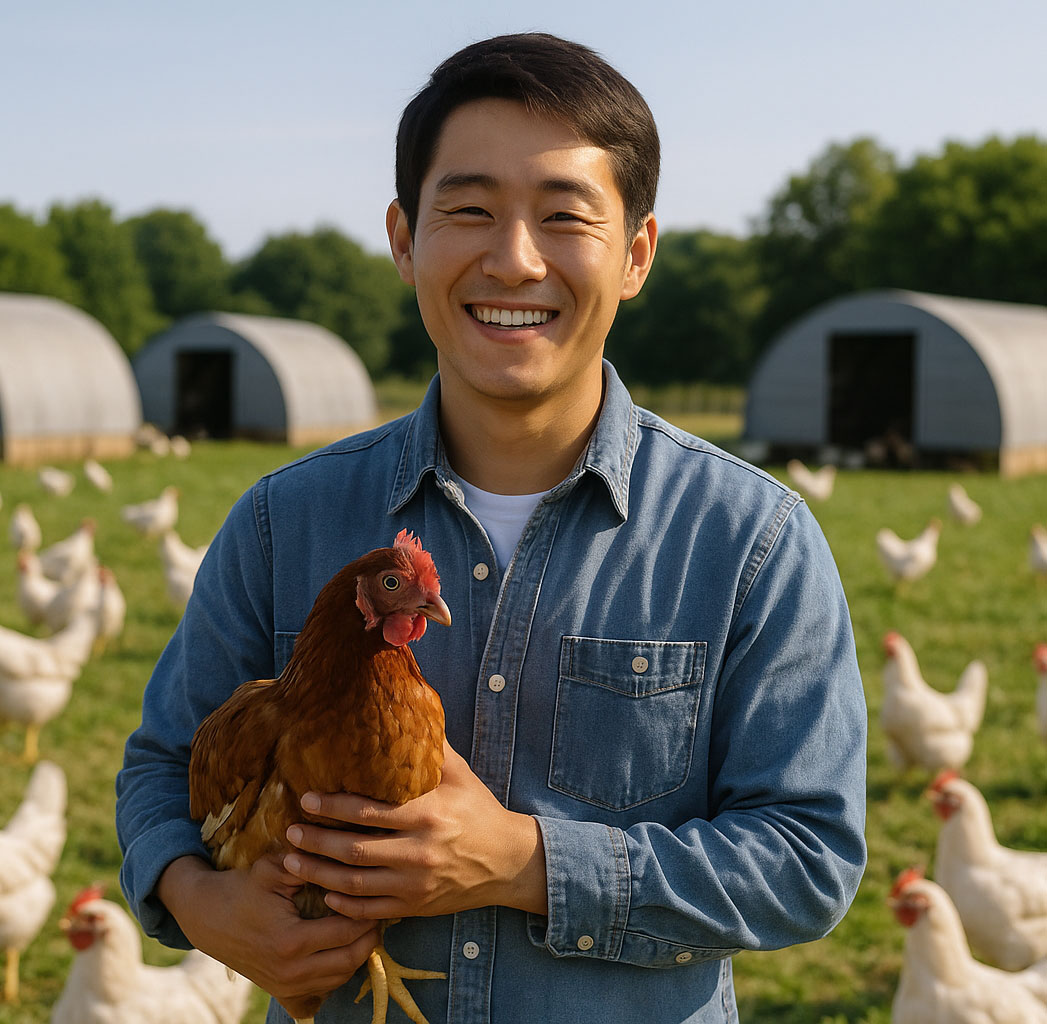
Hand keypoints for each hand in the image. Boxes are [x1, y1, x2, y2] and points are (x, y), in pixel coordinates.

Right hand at [157, 854, 377, 1018]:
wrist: (207, 918)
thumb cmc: (242, 889)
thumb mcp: (272, 869)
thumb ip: (307, 862)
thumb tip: (344, 851)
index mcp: (292, 941)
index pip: (347, 932)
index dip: (367, 913)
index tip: (376, 894)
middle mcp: (291, 971)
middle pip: (350, 960)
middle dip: (370, 936)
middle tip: (379, 911)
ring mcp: (286, 986)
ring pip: (339, 978)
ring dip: (358, 954)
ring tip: (367, 926)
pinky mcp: (282, 991)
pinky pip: (323, 989)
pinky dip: (339, 970)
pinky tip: (344, 948)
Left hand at [282, 741, 547, 920]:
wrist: (508, 862)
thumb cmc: (478, 811)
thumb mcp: (460, 776)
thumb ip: (432, 749)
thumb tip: (411, 709)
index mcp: (427, 814)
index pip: (369, 812)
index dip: (333, 806)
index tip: (305, 798)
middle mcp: (418, 851)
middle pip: (355, 850)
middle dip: (316, 841)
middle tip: (289, 831)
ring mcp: (416, 883)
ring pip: (356, 883)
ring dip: (319, 873)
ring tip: (292, 861)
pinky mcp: (416, 906)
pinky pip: (371, 911)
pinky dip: (344, 904)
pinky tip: (324, 891)